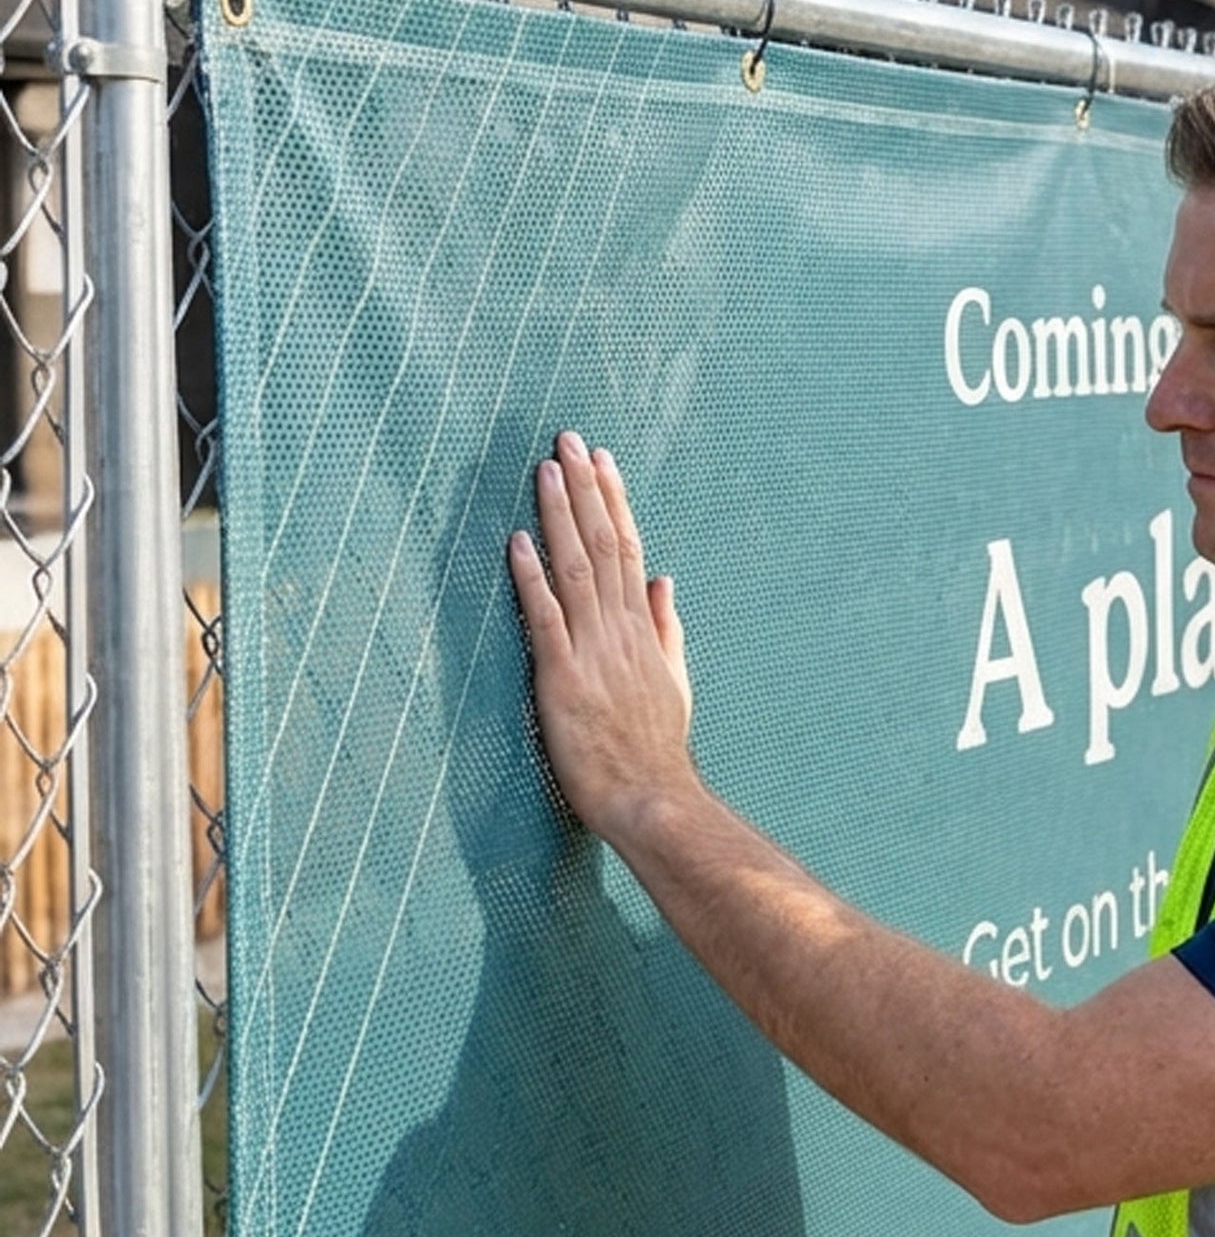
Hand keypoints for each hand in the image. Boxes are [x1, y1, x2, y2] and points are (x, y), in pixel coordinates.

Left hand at [508, 431, 696, 844]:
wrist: (653, 796)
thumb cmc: (657, 748)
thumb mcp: (675, 680)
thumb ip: (666, 627)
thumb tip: (663, 580)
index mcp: (642, 629)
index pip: (629, 549)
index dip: (613, 501)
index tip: (601, 460)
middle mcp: (620, 630)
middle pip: (603, 544)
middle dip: (584, 489)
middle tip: (567, 440)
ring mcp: (593, 651)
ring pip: (576, 569)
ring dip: (558, 516)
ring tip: (544, 470)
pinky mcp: (563, 678)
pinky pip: (545, 619)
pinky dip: (531, 578)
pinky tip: (517, 542)